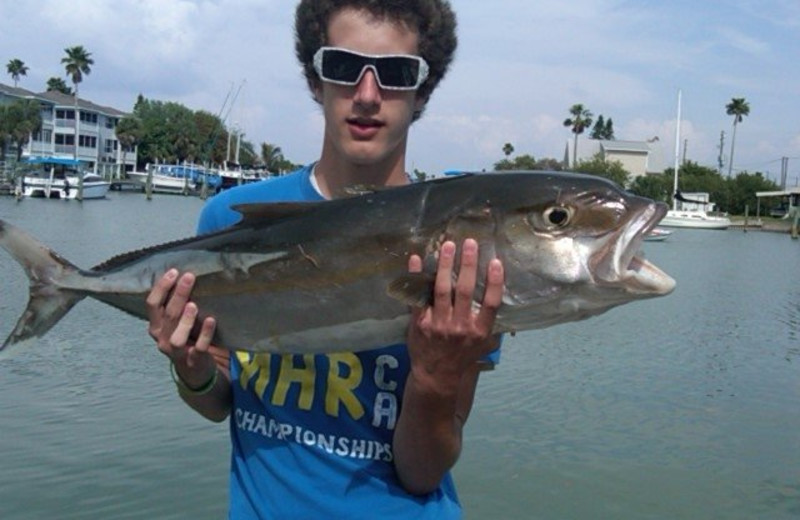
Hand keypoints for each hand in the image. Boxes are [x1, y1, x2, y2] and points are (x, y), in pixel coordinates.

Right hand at [146, 269, 217, 387]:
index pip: (152, 304)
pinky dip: (205, 334)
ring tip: (194, 304)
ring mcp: (176, 351)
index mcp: (156, 326)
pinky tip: (211, 320)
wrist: (195, 369)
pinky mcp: (193, 360)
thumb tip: (185, 275)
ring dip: (184, 319)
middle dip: (177, 295)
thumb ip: (175, 304)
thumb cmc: (186, 337)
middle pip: (167, 315)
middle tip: (189, 277)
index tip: (174, 271)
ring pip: (176, 336)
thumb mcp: (176, 322)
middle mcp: (161, 338)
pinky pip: (198, 347)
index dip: (161, 287)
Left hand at [406, 239, 503, 394]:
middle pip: (465, 290)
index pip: (491, 303)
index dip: (494, 282)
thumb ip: (489, 322)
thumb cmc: (462, 357)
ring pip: (442, 290)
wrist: (436, 376)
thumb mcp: (483, 345)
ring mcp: (439, 324)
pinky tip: (416, 260)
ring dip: (445, 265)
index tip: (496, 262)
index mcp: (479, 331)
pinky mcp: (420, 323)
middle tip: (469, 243)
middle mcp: (460, 326)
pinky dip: (416, 277)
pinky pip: (418, 297)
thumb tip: (499, 295)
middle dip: (467, 264)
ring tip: (448, 246)